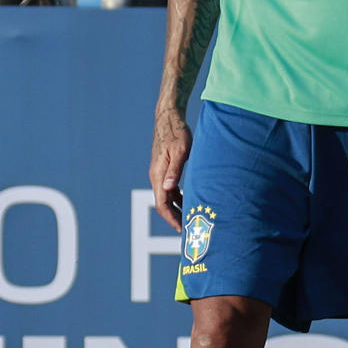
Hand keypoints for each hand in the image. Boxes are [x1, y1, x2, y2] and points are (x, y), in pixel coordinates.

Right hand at [150, 108, 192, 230]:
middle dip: (175, 217)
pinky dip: (178, 198)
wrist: (168, 118)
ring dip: (177, 208)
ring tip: (190, 218)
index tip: (182, 229)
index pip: (162, 204)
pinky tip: (189, 201)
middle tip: (189, 229)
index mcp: (158, 175)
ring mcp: (160, 173)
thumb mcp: (180, 150)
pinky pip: (170, 189)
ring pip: (167, 197)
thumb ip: (175, 170)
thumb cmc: (176, 132)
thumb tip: (169, 188)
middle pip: (164, 204)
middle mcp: (157, 177)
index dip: (171, 218)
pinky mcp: (165, 168)